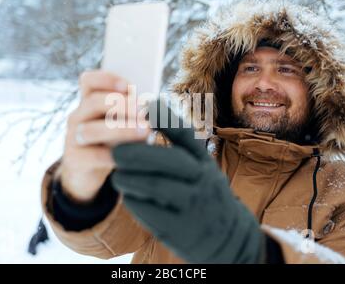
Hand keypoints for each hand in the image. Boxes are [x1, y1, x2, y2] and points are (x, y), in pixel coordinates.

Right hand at [61, 70, 149, 202]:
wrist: (91, 174)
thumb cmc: (113, 143)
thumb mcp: (122, 125)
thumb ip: (132, 115)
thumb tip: (154, 110)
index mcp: (89, 102)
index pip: (89, 81)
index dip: (107, 79)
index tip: (129, 86)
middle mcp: (78, 116)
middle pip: (93, 102)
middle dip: (120, 104)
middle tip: (143, 110)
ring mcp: (73, 137)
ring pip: (91, 129)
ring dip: (121, 129)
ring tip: (144, 131)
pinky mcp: (74, 159)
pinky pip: (93, 156)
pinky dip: (113, 155)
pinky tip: (129, 156)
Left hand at [111, 102, 264, 262]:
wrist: (229, 238)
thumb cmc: (205, 194)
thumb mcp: (203, 169)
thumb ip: (182, 147)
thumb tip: (150, 112)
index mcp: (205, 163)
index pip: (186, 134)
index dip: (165, 118)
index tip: (145, 106)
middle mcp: (204, 180)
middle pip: (169, 159)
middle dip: (137, 152)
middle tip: (115, 151)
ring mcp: (193, 206)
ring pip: (155, 185)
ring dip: (129, 177)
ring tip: (118, 175)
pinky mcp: (179, 229)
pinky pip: (148, 210)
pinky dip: (133, 200)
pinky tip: (129, 195)